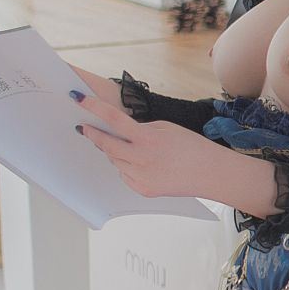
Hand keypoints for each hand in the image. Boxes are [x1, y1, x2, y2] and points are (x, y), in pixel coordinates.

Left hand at [71, 92, 277, 212]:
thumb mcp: (166, 128)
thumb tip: (119, 132)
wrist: (211, 173)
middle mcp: (140, 159)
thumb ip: (140, 129)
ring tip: (136, 148)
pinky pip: (125, 175)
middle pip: (106, 145)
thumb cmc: (192, 147)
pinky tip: (146, 164)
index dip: (93, 108)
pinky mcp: (142, 190)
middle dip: (94, 135)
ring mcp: (140, 177)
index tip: (78, 99)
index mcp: (148, 139)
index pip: (114, 120)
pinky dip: (127, 166)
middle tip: (84, 128)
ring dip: (116, 152)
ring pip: (115, 161)